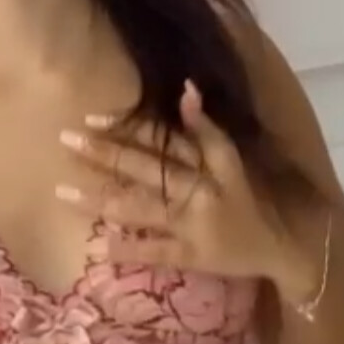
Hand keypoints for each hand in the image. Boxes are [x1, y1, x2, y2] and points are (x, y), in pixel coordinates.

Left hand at [57, 81, 305, 287]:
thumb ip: (208, 130)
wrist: (281, 246)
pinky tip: (98, 247)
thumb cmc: (252, 201)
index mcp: (208, 165)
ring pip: (141, 209)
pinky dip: (128, 250)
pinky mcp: (190, 255)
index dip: (129, 128)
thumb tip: (186, 88)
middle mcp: (196, 191)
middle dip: (104, 155)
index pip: (163, 140)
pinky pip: (155, 253)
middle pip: (145, 169)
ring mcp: (190, 225)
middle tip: (65, 140)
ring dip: (101, 200)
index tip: (92, 117)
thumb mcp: (236, 161)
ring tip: (62, 193)